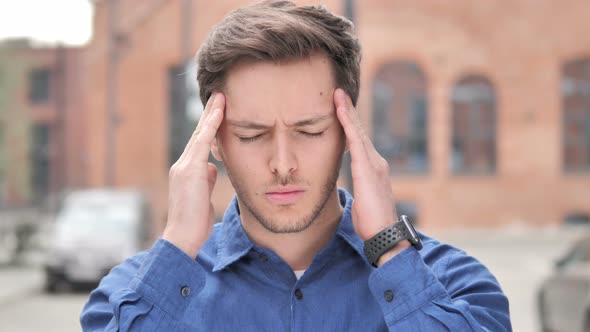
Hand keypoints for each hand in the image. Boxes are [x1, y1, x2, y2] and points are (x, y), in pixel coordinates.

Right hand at [162, 92, 224, 257]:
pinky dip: (210, 127)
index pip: (200, 144)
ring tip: (222, 97)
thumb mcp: (203, 197)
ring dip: (211, 114)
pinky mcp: (190, 170)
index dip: (209, 127)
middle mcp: (183, 165)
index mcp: (187, 171)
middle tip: (220, 96)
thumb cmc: (194, 223)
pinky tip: (219, 113)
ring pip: (200, 134)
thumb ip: (206, 180)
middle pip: (199, 134)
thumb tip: (213, 168)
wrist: (183, 237)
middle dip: (210, 114)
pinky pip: (202, 143)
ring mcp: (185, 167)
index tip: (218, 111)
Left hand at [334, 89, 408, 262]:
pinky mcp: (367, 168)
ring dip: (347, 112)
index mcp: (372, 169)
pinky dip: (347, 124)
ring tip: (337, 95)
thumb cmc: (372, 222)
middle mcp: (375, 162)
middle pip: (359, 131)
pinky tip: (340, 111)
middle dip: (349, 111)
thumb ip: (359, 188)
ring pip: (357, 132)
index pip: (357, 141)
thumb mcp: (362, 200)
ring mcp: (373, 163)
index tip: (340, 109)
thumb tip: (356, 187)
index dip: (349, 124)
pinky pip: (355, 141)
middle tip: (338, 92)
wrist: (385, 235)